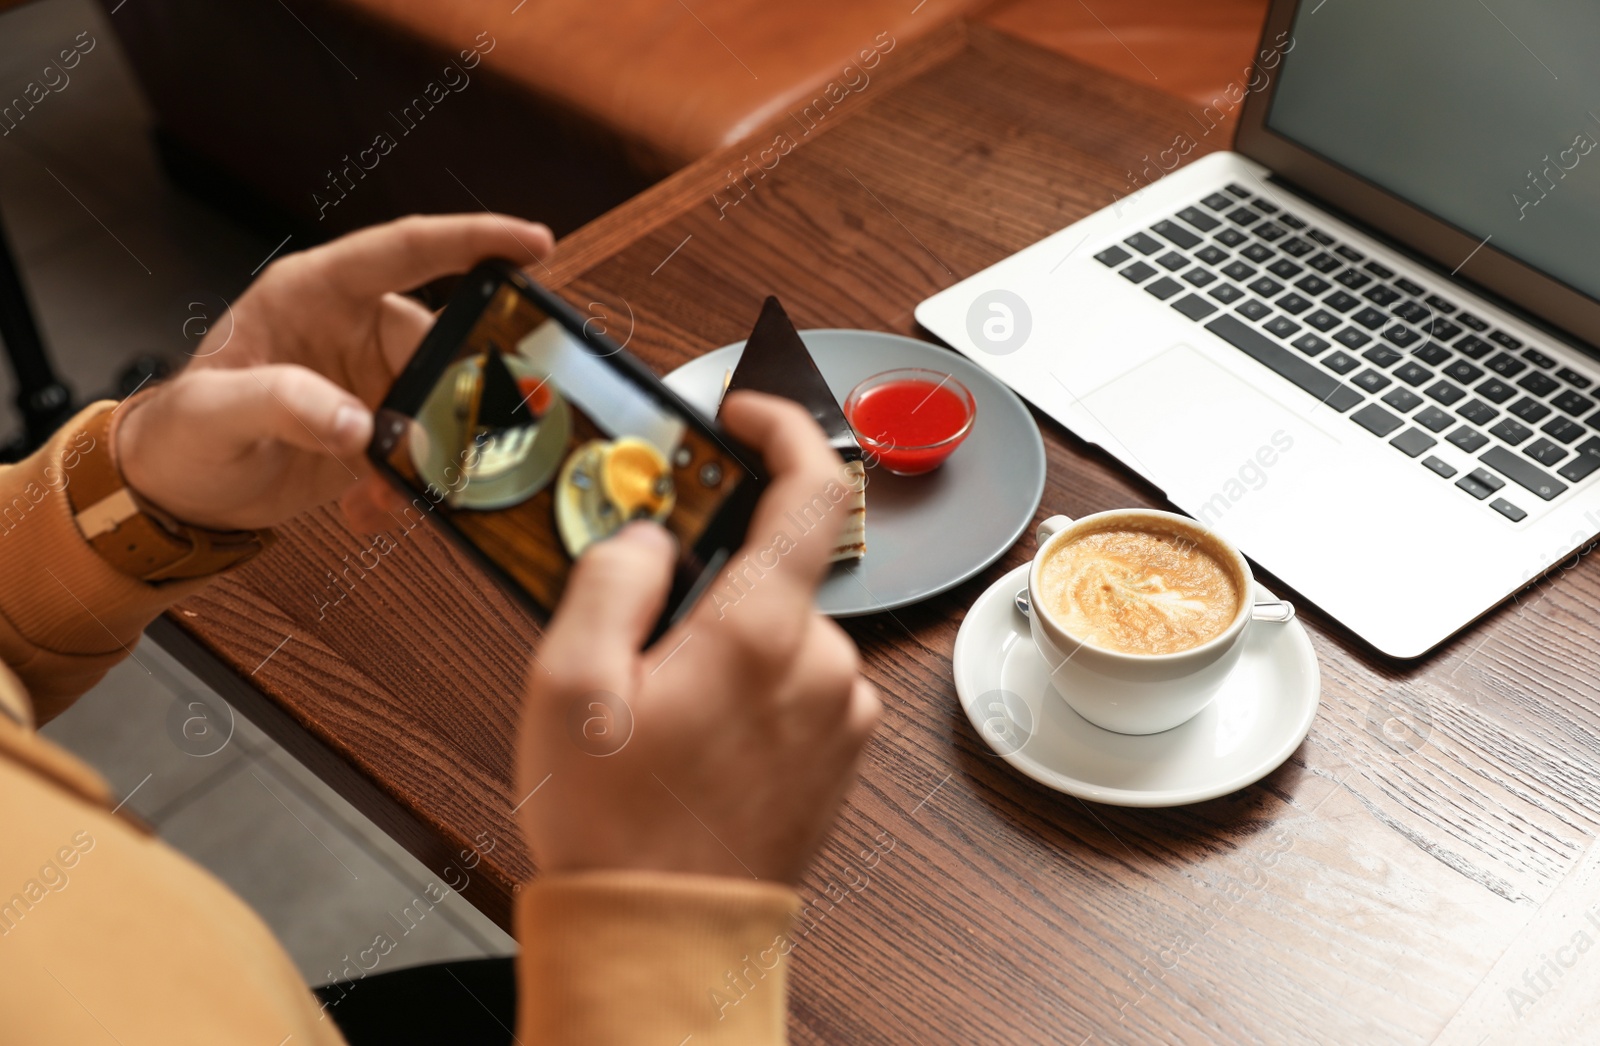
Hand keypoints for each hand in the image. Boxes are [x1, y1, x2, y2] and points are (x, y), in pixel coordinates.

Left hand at [114, 214, 553, 531]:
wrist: (179, 492)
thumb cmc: (180, 433)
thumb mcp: (214, 413)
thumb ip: (282, 404)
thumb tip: (357, 423)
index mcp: (315, 292)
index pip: (406, 250)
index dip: (474, 240)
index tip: (532, 244)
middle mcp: (354, 328)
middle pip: (440, 344)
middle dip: (456, 394)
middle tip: (451, 441)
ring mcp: (373, 379)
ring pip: (442, 403)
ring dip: (432, 451)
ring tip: (388, 490)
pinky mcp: (383, 428)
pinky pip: (427, 449)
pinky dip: (413, 483)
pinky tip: (374, 507)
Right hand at [516, 392, 880, 883]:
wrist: (669, 939)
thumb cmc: (618, 829)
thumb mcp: (569, 687)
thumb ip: (610, 579)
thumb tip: (647, 536)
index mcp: (761, 632)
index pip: (809, 487)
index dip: (779, 428)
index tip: (742, 415)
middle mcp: (821, 664)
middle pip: (776, 566)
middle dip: (711, 573)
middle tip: (643, 623)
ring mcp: (839, 711)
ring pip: (782, 627)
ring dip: (728, 635)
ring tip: (660, 701)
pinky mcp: (840, 749)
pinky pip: (798, 679)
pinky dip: (752, 680)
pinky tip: (696, 732)